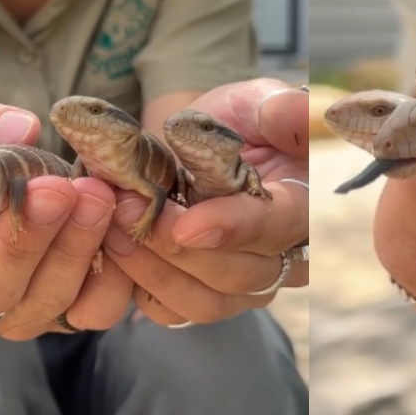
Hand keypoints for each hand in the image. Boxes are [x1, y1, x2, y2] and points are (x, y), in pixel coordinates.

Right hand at [0, 98, 134, 339]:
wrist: (6, 202)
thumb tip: (20, 129)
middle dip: (22, 239)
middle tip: (55, 190)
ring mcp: (17, 316)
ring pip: (43, 301)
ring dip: (75, 248)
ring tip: (97, 195)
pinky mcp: (69, 317)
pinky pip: (96, 310)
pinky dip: (117, 275)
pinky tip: (124, 225)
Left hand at [102, 79, 308, 325]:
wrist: (202, 146)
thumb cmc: (236, 122)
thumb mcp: (257, 102)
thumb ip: (278, 110)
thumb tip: (302, 111)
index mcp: (305, 203)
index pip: (279, 225)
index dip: (235, 228)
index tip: (186, 224)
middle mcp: (285, 255)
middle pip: (242, 274)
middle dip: (178, 249)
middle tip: (122, 210)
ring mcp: (247, 284)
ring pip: (208, 301)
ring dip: (153, 270)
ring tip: (110, 228)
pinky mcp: (208, 297)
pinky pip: (176, 312)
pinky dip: (141, 289)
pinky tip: (113, 253)